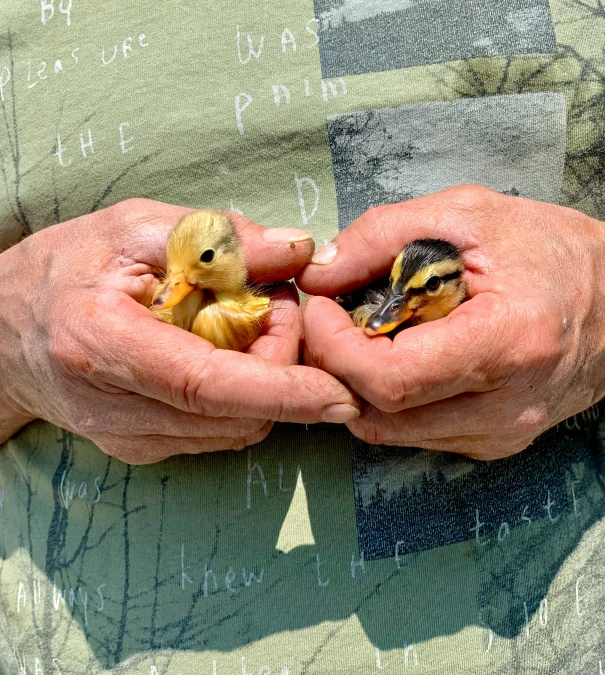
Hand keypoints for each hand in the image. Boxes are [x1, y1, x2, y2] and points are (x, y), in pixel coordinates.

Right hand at [0, 199, 358, 463]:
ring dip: (266, 380)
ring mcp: (125, 438)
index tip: (340, 394)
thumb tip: (299, 251)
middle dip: (282, 366)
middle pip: (233, 413)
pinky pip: (217, 432)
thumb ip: (220, 238)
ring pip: (234, 429)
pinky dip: (243, 396)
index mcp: (100, 342)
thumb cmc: (68, 266)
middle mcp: (112, 407)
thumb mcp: (136, 227)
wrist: (7, 328)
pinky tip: (226, 353)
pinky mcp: (140, 448)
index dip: (280, 390)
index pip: (204, 383)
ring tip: (248, 323)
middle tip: (278, 304)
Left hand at [297, 185, 604, 459]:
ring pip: (391, 433)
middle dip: (336, 367)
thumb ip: (383, 235)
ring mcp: (502, 433)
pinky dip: (390, 400)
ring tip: (363, 335)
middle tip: (331, 319)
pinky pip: (416, 434)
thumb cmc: (547, 249)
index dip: (335, 348)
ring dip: (358, 386)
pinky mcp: (495, 443)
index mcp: (509, 342)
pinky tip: (400, 358)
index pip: (391, 378)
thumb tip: (317, 275)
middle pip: (382, 414)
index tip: (321, 308)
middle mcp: (508, 406)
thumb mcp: (466, 214)